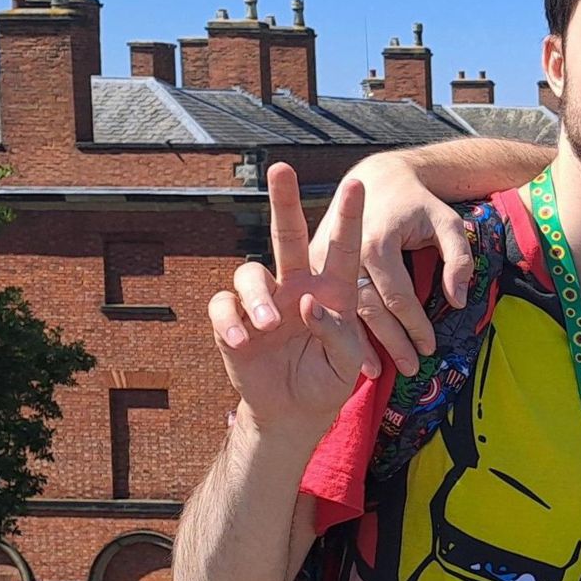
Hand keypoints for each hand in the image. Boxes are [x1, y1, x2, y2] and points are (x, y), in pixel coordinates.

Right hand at [209, 164, 376, 436]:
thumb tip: (308, 304)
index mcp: (331, 291)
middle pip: (288, 235)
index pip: (343, 249)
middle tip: (282, 169)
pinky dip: (229, 320)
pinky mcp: (233, 321)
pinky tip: (242, 340)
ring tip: (267, 325)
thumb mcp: (347, 363)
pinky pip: (222, 305)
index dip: (349, 218)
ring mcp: (262, 301)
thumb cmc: (327, 380)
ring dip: (257, 296)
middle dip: (284, 201)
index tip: (358, 185)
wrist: (294, 412)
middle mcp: (295, 286)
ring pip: (250, 271)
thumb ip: (338, 334)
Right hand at [310, 153, 473, 368]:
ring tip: (381, 373)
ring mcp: (322, 260)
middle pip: (371, 311)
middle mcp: (345, 254)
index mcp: (377, 243)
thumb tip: (456, 300)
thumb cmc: (415, 203)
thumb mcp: (446, 222)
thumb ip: (459, 259)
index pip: (399, 297)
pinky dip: (341, 331)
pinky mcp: (311, 265)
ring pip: (345, 312)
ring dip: (363, 345)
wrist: (375, 178)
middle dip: (392, 343)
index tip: (431, 347)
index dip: (416, 326)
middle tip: (412, 368)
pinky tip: (351, 355)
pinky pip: (327, 305)